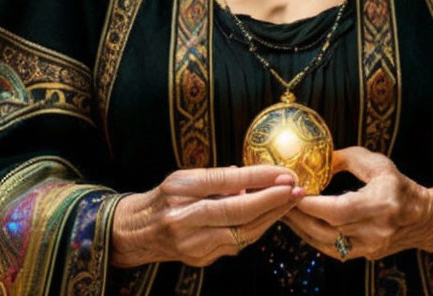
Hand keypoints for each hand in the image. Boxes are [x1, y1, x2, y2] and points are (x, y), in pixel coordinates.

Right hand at [111, 165, 304, 266]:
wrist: (136, 232)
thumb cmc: (165, 197)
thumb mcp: (185, 177)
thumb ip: (218, 178)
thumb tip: (252, 179)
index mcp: (181, 190)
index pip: (226, 182)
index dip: (258, 178)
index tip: (284, 172)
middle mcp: (185, 219)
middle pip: (237, 212)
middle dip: (271, 200)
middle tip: (295, 188)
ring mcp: (192, 244)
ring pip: (241, 232)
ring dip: (270, 216)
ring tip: (291, 200)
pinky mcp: (200, 260)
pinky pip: (236, 244)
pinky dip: (255, 229)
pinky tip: (270, 216)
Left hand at [283, 147, 432, 260]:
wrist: (424, 219)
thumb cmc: (400, 186)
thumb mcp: (378, 164)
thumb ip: (349, 158)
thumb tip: (321, 157)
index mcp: (381, 205)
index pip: (339, 210)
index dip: (312, 204)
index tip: (291, 191)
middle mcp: (375, 230)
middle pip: (328, 230)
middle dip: (298, 216)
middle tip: (277, 201)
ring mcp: (369, 247)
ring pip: (326, 244)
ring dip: (301, 229)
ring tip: (282, 211)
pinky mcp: (365, 255)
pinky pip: (332, 250)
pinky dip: (313, 238)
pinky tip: (300, 225)